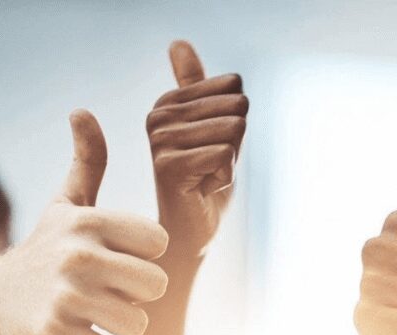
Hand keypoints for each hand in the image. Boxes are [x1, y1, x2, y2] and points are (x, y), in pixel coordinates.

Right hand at [0, 110, 167, 334]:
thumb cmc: (47, 250)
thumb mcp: (66, 205)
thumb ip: (88, 163)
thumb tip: (82, 111)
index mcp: (91, 221)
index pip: (161, 244)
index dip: (145, 257)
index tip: (118, 255)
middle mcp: (79, 254)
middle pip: (157, 286)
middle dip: (136, 295)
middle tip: (105, 289)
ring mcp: (66, 294)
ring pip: (137, 322)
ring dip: (119, 324)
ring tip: (91, 310)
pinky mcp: (54, 332)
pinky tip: (72, 331)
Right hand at [147, 40, 246, 256]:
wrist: (192, 230)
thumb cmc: (206, 182)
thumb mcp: (212, 129)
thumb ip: (198, 88)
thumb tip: (178, 42)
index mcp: (169, 103)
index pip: (235, 91)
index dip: (237, 126)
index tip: (213, 149)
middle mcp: (159, 116)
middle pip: (237, 109)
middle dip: (236, 144)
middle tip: (212, 167)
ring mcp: (160, 139)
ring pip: (232, 132)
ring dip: (231, 162)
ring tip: (207, 178)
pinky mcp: (168, 164)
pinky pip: (225, 155)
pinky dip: (226, 177)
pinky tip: (205, 189)